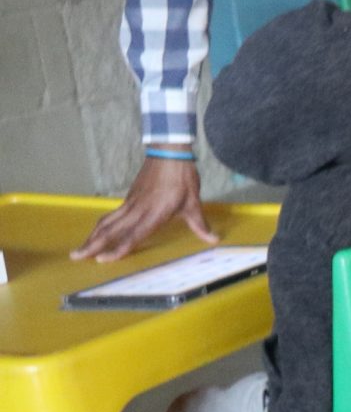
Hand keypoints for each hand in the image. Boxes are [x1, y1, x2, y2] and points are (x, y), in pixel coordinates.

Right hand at [74, 157, 214, 261]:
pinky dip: (101, 225)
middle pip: (110, 230)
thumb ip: (199, 224)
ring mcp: (131, 203)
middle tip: (76, 256)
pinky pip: (112, 214)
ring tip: (80, 249)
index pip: (132, 235)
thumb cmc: (182, 178)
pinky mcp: (129, 197)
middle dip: (93, 244)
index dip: (118, 248)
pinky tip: (96, 233)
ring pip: (107, 222)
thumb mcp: (194, 203)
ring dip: (92, 236)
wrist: (169, 153)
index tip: (103, 259)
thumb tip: (213, 239)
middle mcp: (137, 210)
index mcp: (153, 213)